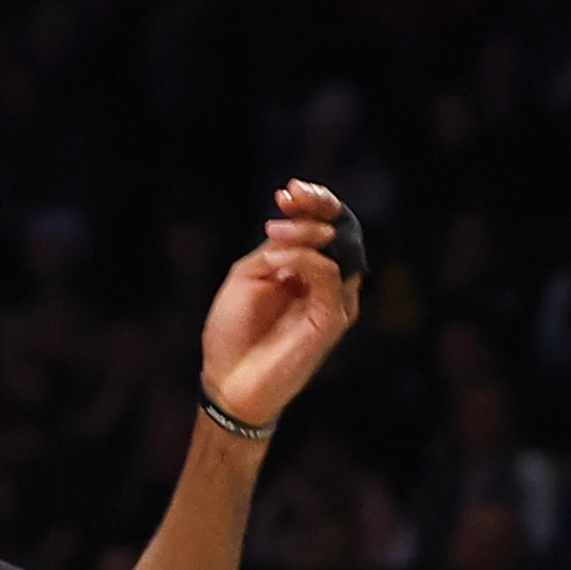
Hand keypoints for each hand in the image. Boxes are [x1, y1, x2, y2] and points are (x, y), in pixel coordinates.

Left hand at [201, 180, 362, 427]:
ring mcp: (333, 301)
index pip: (323, 227)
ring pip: (340, 251)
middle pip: (342, 233)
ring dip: (306, 232)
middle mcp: (325, 282)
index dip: (313, 204)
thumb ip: (277, 249)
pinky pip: (329, 277)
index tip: (287, 191)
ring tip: (273, 229)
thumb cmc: (234, 329)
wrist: (228, 379)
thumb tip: (304, 225)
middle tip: (293, 194)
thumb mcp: (249, 275)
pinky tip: (276, 262)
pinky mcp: (332, 320)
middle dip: (320, 206)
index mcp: (304, 269)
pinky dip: (303, 261)